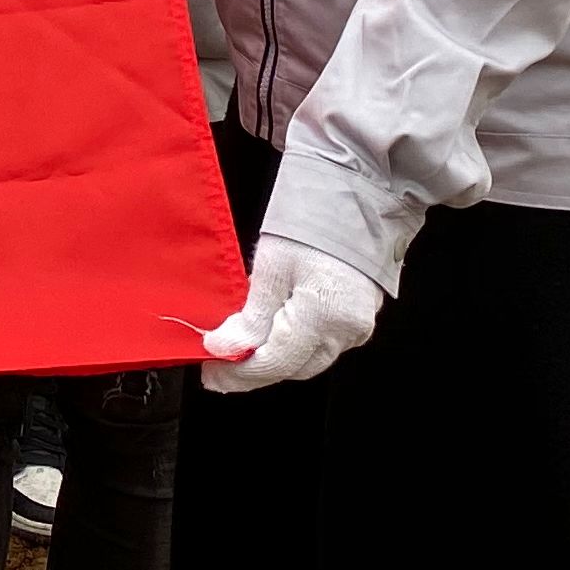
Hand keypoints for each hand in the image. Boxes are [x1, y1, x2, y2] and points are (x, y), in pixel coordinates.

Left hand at [198, 233, 385, 392]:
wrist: (355, 198)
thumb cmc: (312, 222)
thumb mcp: (271, 266)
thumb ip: (251, 316)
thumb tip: (224, 348)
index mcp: (324, 316)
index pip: (276, 363)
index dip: (240, 372)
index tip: (211, 371)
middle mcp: (346, 331)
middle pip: (294, 368)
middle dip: (255, 370)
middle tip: (219, 364)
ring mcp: (357, 328)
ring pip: (308, 360)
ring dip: (274, 359)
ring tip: (240, 348)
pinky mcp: (358, 320)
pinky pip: (321, 345)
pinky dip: (294, 345)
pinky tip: (270, 332)